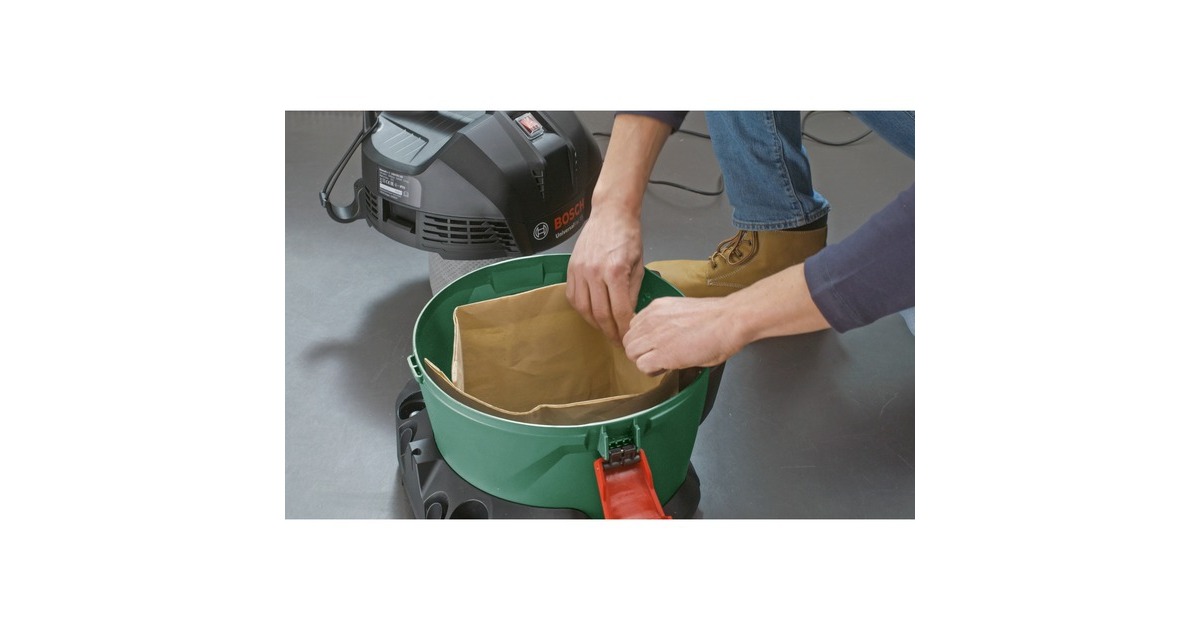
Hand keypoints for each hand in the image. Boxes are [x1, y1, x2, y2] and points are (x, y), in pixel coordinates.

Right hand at [566, 208, 643, 343]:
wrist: (611, 213)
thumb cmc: (628, 236)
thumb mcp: (639, 265)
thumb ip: (633, 291)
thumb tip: (630, 315)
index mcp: (616, 272)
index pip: (620, 311)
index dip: (625, 329)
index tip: (629, 339)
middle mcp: (595, 273)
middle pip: (601, 314)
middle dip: (610, 332)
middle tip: (618, 342)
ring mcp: (580, 271)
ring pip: (584, 309)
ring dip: (595, 324)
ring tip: (605, 330)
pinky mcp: (571, 268)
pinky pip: (573, 297)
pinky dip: (581, 309)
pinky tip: (591, 313)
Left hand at [623, 263, 832, 373]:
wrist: (729, 320)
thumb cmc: (717, 318)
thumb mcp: (683, 313)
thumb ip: (667, 322)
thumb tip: (664, 337)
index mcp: (657, 307)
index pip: (633, 326)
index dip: (642, 339)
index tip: (653, 345)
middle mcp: (651, 318)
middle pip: (628, 340)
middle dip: (640, 351)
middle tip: (656, 357)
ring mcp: (654, 335)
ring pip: (632, 354)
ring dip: (644, 361)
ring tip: (662, 363)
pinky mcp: (661, 352)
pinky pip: (643, 366)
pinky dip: (652, 370)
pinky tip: (667, 367)